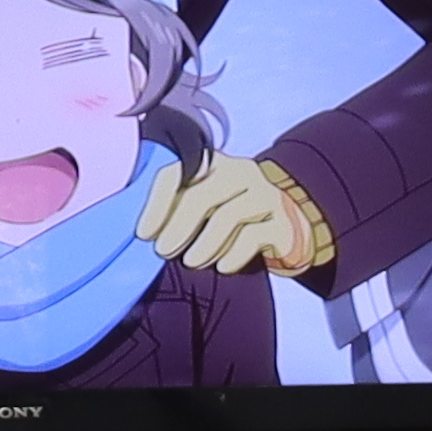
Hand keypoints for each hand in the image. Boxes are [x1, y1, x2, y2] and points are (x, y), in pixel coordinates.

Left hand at [149, 154, 335, 279]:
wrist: (287, 231)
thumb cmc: (234, 220)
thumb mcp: (205, 207)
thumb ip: (178, 209)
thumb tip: (144, 234)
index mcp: (215, 162)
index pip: (179, 171)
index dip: (158, 203)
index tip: (144, 234)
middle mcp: (241, 171)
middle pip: (202, 195)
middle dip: (178, 227)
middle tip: (162, 252)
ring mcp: (266, 194)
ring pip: (227, 216)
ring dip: (204, 244)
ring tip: (190, 263)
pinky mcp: (283, 220)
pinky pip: (253, 237)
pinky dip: (233, 255)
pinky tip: (222, 267)